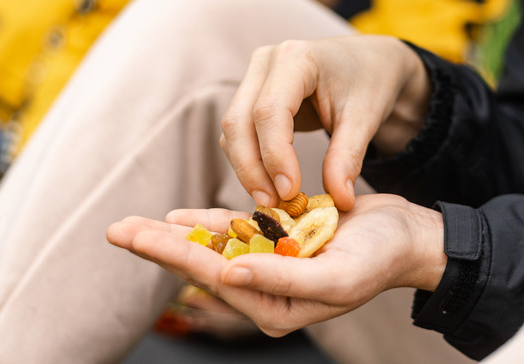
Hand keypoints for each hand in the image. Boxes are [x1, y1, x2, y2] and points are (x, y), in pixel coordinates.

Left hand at [106, 194, 445, 336]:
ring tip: (136, 226)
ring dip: (177, 234)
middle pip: (205, 264)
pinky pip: (239, 233)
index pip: (216, 277)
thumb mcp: (335, 276)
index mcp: (277, 307)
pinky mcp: (281, 241)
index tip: (135, 236)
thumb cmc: (379, 259)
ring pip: (216, 248)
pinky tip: (182, 216)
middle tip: (118, 230)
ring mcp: (274, 265)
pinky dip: (210, 223)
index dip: (173, 254)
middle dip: (161, 247)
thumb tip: (227, 274)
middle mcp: (269, 290)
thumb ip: (282, 279)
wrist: (406, 236)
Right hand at [220, 35, 429, 209]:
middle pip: (239, 121)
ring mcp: (255, 76)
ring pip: (233, 130)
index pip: (269, 111)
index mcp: (296, 58)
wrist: (371, 63)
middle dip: (252, 168)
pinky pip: (240, 133)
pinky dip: (251, 161)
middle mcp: (266, 62)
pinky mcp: (253, 94)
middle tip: (273, 205)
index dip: (274, 155)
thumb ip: (348, 157)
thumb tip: (339, 201)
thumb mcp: (365, 118)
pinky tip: (272, 184)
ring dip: (248, 168)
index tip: (289, 192)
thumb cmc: (370, 82)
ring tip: (275, 201)